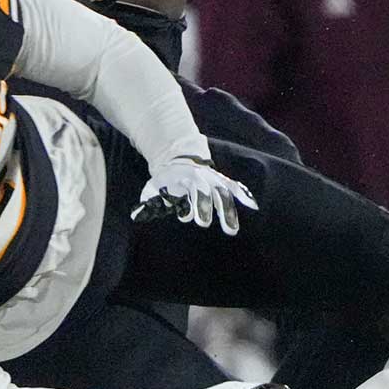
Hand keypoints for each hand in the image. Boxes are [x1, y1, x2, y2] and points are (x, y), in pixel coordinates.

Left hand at [133, 155, 256, 234]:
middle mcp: (201, 181)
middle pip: (206, 195)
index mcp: (184, 181)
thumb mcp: (155, 187)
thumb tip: (135, 215)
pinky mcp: (222, 182)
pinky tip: (253, 205)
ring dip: (227, 212)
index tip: (185, 217)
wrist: (179, 158)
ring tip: (231, 231)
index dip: (187, 204)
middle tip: (204, 224)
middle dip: (206, 208)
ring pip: (222, 195)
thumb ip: (150, 202)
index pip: (188, 193)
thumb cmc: (165, 180)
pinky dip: (244, 195)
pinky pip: (235, 188)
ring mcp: (213, 180)